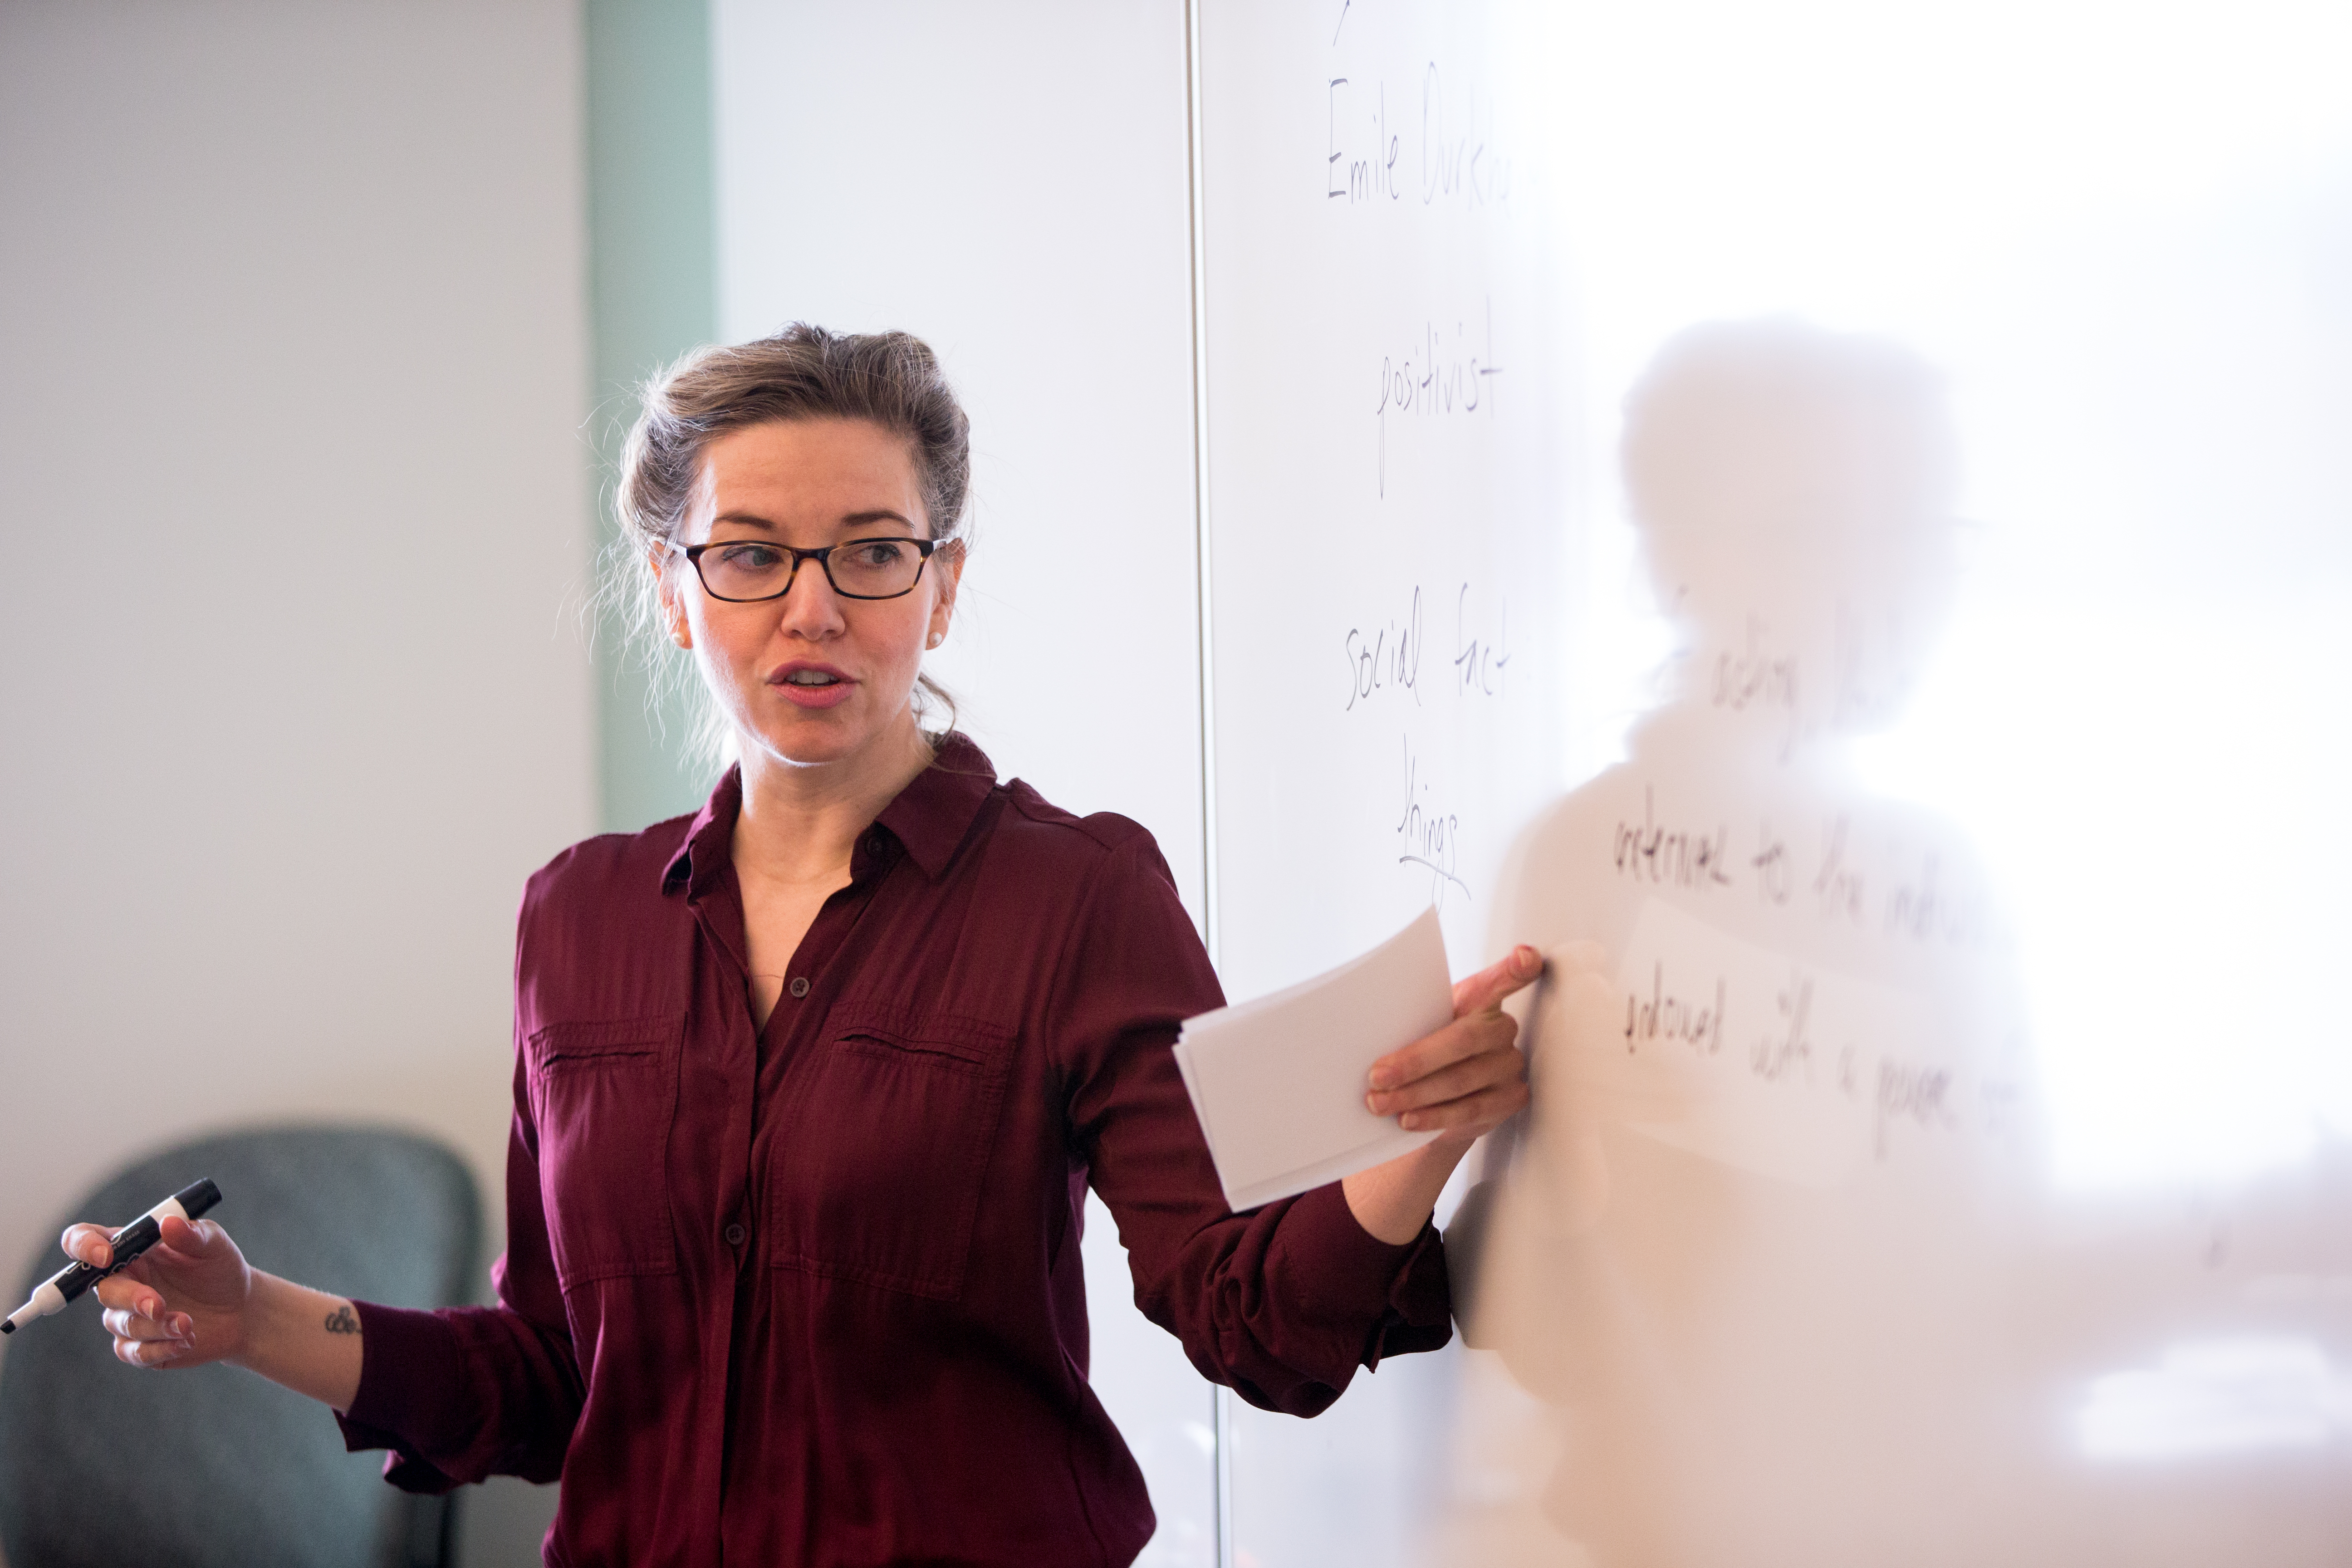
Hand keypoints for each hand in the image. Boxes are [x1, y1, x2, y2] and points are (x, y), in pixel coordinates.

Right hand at [63, 1215, 253, 1370]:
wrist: (241, 1310)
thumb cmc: (220, 1269)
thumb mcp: (215, 1246)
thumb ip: (192, 1234)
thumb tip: (168, 1223)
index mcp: (131, 1250)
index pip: (85, 1240)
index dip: (83, 1245)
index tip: (105, 1256)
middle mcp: (122, 1282)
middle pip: (103, 1290)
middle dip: (131, 1298)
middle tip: (159, 1305)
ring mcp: (126, 1316)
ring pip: (122, 1324)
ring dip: (156, 1326)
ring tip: (188, 1323)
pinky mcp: (137, 1346)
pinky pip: (134, 1352)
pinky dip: (160, 1348)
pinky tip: (186, 1341)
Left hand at [1344, 944, 1543, 1243]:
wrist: (1439, 1095)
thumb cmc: (1429, 1047)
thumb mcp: (1420, 1025)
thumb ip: (1410, 1018)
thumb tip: (1366, 1027)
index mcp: (1480, 1000)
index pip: (1501, 980)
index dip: (1515, 969)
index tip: (1522, 956)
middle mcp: (1502, 1029)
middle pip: (1463, 1041)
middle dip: (1414, 1062)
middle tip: (1376, 1077)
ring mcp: (1510, 1065)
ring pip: (1461, 1081)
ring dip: (1415, 1095)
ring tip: (1380, 1103)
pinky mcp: (1510, 1099)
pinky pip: (1470, 1110)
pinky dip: (1434, 1117)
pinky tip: (1410, 1119)